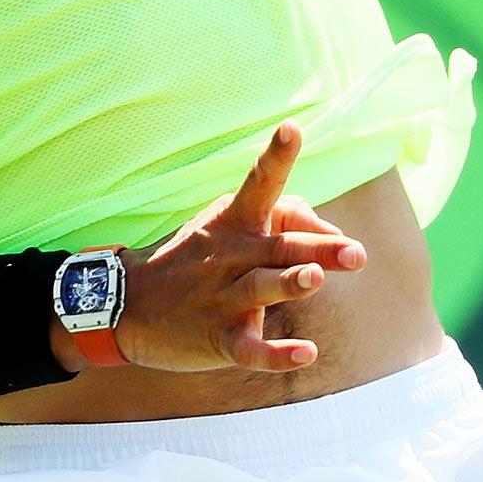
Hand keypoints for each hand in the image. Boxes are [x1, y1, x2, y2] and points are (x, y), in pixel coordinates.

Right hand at [113, 121, 366, 372]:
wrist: (125, 304)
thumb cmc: (190, 261)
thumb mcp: (224, 229)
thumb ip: (282, 220)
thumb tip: (330, 228)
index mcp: (233, 224)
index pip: (259, 184)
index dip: (277, 156)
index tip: (292, 127)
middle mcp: (230, 257)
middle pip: (276, 247)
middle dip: (315, 249)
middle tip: (356, 253)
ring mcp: (222, 298)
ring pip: (261, 290)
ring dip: (289, 284)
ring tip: (315, 278)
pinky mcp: (219, 339)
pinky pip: (251, 348)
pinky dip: (277, 354)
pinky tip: (306, 353)